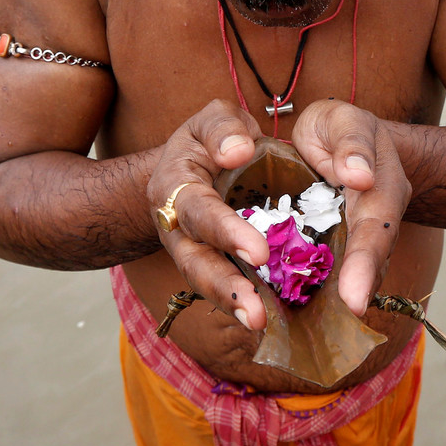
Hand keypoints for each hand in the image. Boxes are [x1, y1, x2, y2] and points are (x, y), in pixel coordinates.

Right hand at [147, 99, 269, 330]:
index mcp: (175, 186)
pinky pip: (224, 287)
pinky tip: (270, 324)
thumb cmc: (210, 141)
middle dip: (223, 286)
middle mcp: (176, 226)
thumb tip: (237, 151)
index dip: (225, 232)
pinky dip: (243, 304)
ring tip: (259, 325)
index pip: (198, 210)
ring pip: (204, 282)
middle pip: (193, 261)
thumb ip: (223, 127)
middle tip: (255, 312)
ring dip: (231, 304)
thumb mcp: (212, 120)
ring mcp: (190, 251)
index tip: (258, 253)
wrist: (194, 168)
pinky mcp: (212, 266)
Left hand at [292, 100, 411, 316]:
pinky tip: (289, 317)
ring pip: (350, 272)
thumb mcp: (343, 121)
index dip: (365, 261)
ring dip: (336, 300)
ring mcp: (354, 239)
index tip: (355, 296)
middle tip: (350, 312)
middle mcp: (373, 222)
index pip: (375, 228)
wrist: (345, 145)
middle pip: (370, 258)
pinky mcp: (331, 249)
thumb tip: (357, 174)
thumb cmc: (340, 131)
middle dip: (360, 285)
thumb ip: (351, 142)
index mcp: (380, 189)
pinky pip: (325, 272)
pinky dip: (314, 295)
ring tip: (318, 325)